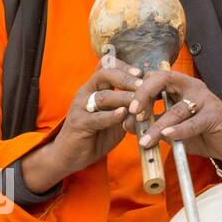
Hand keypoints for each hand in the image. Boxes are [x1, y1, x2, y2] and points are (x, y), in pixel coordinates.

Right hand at [21, 55, 141, 192]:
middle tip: (143, 84)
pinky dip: (111, 116)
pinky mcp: (79, 124)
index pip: (107, 65)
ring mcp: (80, 107)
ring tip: (138, 101)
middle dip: (126, 78)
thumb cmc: (95, 134)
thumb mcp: (115, 118)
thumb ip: (128, 107)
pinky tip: (123, 114)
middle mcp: (85, 92)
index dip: (124, 66)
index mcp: (94, 87)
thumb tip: (151, 100)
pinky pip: (96, 118)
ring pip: (103, 96)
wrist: (70, 155)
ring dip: (123, 98)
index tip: (141, 73)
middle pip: (104, 74)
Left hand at [123, 69, 221, 164]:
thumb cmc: (200, 133)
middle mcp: (191, 86)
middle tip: (132, 110)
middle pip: (163, 80)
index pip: (153, 78)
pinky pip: (193, 122)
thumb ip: (152, 123)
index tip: (125, 107)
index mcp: (178, 85)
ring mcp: (205, 99)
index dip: (137, 90)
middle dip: (144, 94)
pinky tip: (167, 136)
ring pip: (176, 109)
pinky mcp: (214, 115)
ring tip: (145, 140)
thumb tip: (126, 124)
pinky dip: (179, 130)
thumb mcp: (171, 128)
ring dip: (158, 125)